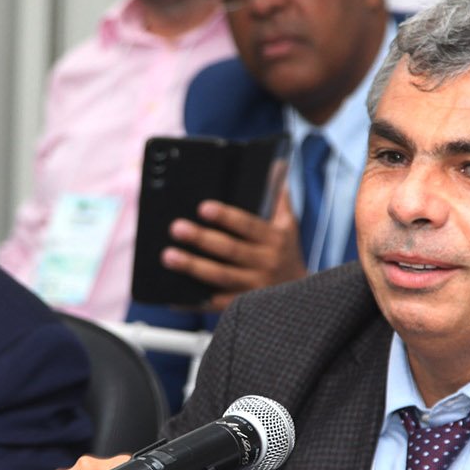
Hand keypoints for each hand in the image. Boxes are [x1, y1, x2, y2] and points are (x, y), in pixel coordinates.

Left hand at [162, 191, 307, 311]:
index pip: (248, 225)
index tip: (203, 207)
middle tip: (176, 228)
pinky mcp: (243, 305)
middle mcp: (266, 263)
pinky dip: (193, 301)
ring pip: (220, 276)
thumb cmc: (285, 253)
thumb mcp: (287, 225)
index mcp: (274, 239)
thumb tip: (276, 164)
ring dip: (193, 266)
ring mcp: (254, 286)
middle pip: (230, 250)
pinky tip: (172, 295)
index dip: (226, 217)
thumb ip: (278, 197)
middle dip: (201, 238)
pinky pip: (215, 304)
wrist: (300, 295)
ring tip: (168, 256)